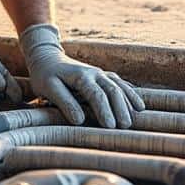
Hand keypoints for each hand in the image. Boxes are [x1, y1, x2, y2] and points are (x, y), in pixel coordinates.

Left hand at [19, 24, 143, 127]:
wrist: (48, 58)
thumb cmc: (45, 75)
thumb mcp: (48, 87)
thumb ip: (64, 102)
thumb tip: (79, 120)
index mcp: (81, 76)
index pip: (96, 95)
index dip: (104, 110)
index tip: (110, 127)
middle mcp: (95, 73)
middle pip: (113, 90)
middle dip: (120, 109)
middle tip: (125, 127)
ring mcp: (101, 74)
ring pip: (120, 86)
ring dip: (128, 102)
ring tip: (135, 119)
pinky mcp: (103, 76)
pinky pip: (121, 84)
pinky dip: (130, 94)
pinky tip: (138, 106)